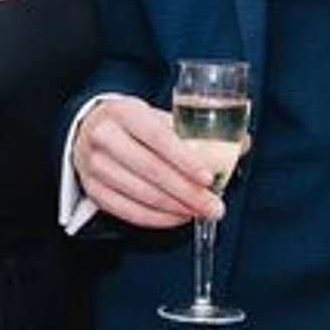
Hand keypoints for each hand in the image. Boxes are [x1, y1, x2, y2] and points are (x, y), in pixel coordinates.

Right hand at [73, 96, 222, 228]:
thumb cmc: (132, 123)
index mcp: (125, 112)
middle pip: (151, 170)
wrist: (88, 129)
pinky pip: (128, 211)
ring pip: (141, 194)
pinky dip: (156, 218)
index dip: (184, 159)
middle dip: (188, 192)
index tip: (208, 177)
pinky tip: (177, 216)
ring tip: (200, 212)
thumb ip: (197, 130)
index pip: (158, 137)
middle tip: (214, 206)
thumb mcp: (158, 115)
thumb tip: (242, 143)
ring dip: (176, 208)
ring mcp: (95, 166)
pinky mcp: (94, 190)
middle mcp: (105, 138)